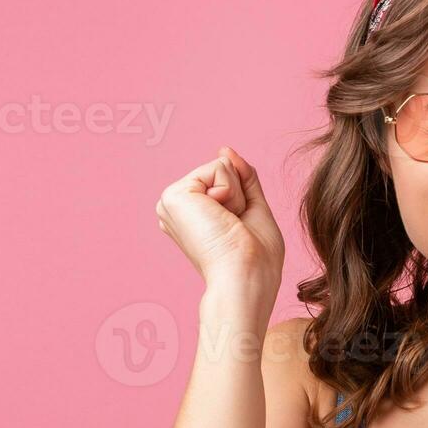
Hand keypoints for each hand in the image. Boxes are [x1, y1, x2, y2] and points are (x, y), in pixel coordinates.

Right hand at [155, 146, 284, 317]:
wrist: (245, 278)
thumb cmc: (255, 260)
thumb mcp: (253, 210)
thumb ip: (242, 179)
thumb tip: (225, 149)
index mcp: (193, 216)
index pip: (228, 182)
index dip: (244, 201)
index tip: (237, 231)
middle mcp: (177, 209)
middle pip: (225, 170)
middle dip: (241, 196)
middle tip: (233, 229)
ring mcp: (172, 202)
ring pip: (223, 166)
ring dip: (237, 196)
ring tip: (226, 225)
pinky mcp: (173, 195)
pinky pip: (220, 166)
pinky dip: (231, 192)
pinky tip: (219, 217)